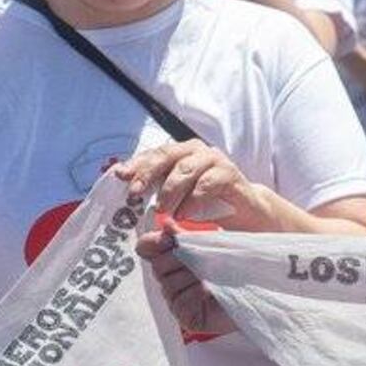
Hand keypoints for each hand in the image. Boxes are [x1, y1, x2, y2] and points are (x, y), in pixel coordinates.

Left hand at [111, 139, 276, 229]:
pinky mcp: (230, 174)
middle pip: (167, 155)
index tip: (120, 176)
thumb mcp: (178, 197)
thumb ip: (157, 191)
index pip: (154, 154)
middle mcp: (196, 151)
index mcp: (180, 153)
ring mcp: (214, 160)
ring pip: (185, 168)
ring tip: (163, 212)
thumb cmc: (207, 204)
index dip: (136, 164)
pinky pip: (207, 183)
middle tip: (136, 194)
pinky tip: (185, 214)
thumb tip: (128, 191)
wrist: (246, 212)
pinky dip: (193, 199)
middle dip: (148, 173)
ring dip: (170, 191)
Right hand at [136, 222, 237, 335]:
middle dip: (179, 258)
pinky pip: (180, 302)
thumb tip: (165, 223)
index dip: (154, 242)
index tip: (170, 238)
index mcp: (174, 258)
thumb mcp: (212, 243)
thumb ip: (186, 235)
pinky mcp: (186, 317)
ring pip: (168, 283)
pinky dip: (195, 293)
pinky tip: (209, 291)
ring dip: (191, 275)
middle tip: (201, 258)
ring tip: (211, 274)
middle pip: (157, 265)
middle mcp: (172, 279)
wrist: (264, 286)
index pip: (147, 247)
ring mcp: (177, 300)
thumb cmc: (240, 263)